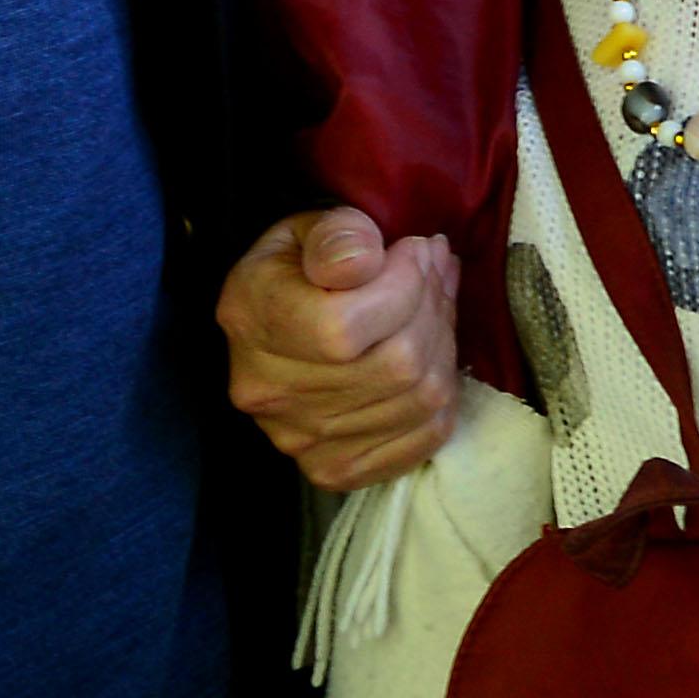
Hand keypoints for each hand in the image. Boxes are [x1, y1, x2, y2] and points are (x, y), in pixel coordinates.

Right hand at [218, 207, 461, 491]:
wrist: (272, 322)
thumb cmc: (297, 268)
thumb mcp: (307, 228)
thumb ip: (336, 235)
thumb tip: (366, 259)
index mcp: (252, 320)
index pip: (344, 326)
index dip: (403, 286)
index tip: (418, 250)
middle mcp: (270, 393)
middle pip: (394, 365)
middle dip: (433, 307)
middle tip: (439, 269)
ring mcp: (301, 441)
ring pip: (418, 399)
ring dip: (446, 344)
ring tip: (441, 304)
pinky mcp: (335, 468)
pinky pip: (422, 439)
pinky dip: (445, 395)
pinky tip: (434, 356)